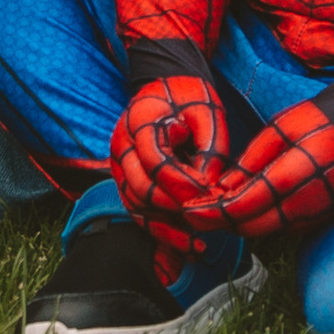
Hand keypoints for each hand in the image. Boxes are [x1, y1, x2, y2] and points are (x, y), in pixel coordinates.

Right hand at [112, 63, 233, 233]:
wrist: (167, 88)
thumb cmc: (190, 96)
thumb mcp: (207, 111)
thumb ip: (210, 146)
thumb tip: (212, 186)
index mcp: (139, 121)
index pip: (155, 160)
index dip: (183, 181)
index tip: (210, 194)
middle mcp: (121, 147)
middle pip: (140, 188)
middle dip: (174, 208)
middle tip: (206, 219)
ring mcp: (120, 167)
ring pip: (136, 206)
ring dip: (166, 228)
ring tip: (198, 244)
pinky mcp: (127, 182)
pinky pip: (139, 212)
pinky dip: (161, 231)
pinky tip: (186, 245)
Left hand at [205, 96, 333, 237]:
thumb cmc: (325, 120)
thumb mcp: (280, 131)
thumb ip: (250, 163)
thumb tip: (222, 188)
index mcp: (289, 182)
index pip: (239, 210)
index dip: (210, 213)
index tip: (187, 208)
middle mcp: (302, 208)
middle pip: (249, 227)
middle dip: (219, 221)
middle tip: (194, 208)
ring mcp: (313, 216)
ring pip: (264, 228)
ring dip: (239, 220)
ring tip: (215, 202)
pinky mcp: (319, 217)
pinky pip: (282, 224)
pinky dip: (259, 216)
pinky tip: (246, 200)